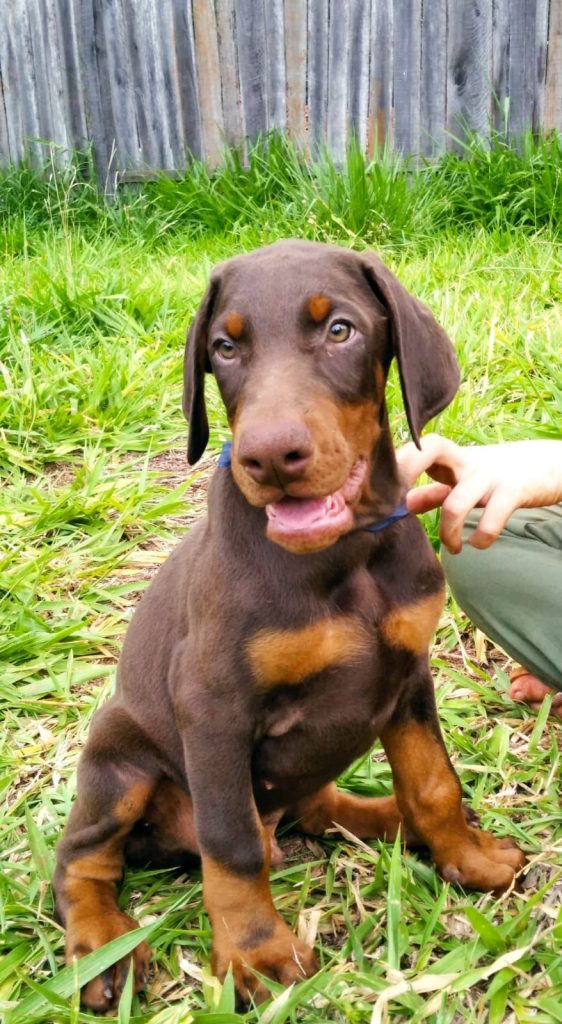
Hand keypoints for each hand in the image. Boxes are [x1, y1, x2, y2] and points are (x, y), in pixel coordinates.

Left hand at [397, 434, 561, 552]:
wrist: (548, 466)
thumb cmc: (497, 475)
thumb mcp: (464, 481)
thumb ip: (435, 491)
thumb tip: (406, 504)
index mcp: (453, 457)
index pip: (420, 447)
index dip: (398, 461)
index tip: (380, 489)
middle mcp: (467, 461)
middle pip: (432, 449)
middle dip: (408, 469)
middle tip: (398, 506)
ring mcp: (490, 475)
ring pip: (456, 502)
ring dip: (448, 532)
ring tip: (453, 548)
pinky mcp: (513, 491)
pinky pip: (490, 519)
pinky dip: (481, 536)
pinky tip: (478, 543)